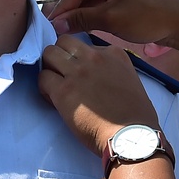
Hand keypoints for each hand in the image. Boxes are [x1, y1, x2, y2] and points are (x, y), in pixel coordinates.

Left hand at [39, 35, 159, 156]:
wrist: (132, 135)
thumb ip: (111, 68)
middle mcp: (94, 57)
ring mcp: (78, 72)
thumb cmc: (136, 115)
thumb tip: (95, 73)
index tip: (80, 73)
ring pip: (49, 54)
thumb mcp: (129, 78)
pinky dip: (44, 87)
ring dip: (49, 67)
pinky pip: (43, 78)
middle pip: (63, 42)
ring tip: (55, 83)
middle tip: (61, 73)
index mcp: (113, 53)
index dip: (78, 58)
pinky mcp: (64, 91)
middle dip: (59, 55)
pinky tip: (53, 98)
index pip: (84, 44)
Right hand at [47, 0, 178, 45]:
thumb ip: (81, 19)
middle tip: (54, 32)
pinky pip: (102, 3)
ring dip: (82, 15)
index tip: (49, 26)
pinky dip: (94, 16)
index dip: (63, 9)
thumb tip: (57, 25)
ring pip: (92, 0)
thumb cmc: (151, 16)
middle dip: (71, 12)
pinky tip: (83, 29)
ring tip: (65, 33)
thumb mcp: (111, 19)